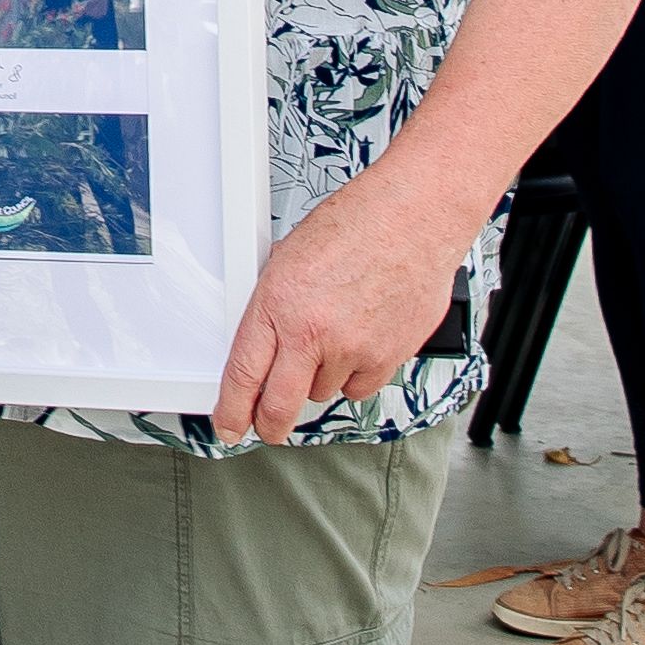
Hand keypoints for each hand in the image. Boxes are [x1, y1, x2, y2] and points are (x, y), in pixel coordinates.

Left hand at [210, 176, 462, 447]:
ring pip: (322, 391)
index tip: (229, 425)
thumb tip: (261, 346)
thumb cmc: (356, 226)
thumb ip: (274, 308)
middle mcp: (313, 332)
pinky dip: (356, 374)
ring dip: (320, 377)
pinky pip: (360, 387)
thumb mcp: (289, 259)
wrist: (414, 217)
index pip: (243, 375)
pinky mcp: (388, 357)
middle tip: (267, 427)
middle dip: (269, 425)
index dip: (231, 410)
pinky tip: (360, 340)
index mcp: (278, 303)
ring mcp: (353, 348)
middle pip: (280, 405)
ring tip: (335, 334)